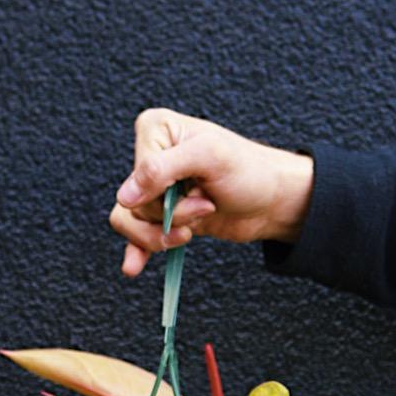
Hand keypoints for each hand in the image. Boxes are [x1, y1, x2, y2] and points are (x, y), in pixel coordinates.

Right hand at [110, 108, 313, 276]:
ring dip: (162, 235)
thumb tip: (125, 197)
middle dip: (172, 215)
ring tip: (191, 232)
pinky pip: (134, 234)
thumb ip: (162, 169)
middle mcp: (150, 155)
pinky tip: (133, 266)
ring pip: (130, 221)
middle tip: (206, 206)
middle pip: (134, 202)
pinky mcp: (162, 215)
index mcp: (156, 129)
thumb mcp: (209, 157)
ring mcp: (154, 188)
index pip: (138, 173)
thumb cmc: (249, 170)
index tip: (201, 190)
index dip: (165, 191)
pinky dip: (136, 250)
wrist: (271, 201)